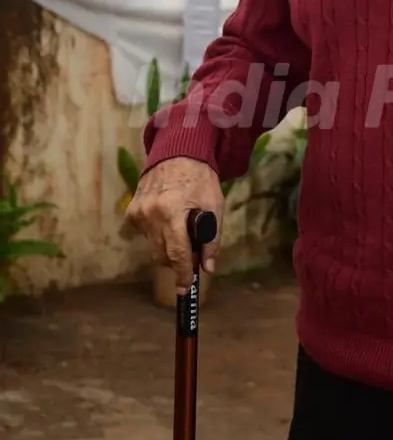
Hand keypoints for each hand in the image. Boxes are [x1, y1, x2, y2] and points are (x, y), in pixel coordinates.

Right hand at [125, 157, 223, 292]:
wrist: (177, 151)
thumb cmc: (200, 178)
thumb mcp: (214, 205)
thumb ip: (211, 238)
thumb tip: (207, 267)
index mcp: (172, 212)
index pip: (176, 254)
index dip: (182, 274)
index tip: (184, 288)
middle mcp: (150, 214)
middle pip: (162, 255)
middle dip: (177, 261)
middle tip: (193, 252)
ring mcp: (138, 213)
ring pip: (152, 248)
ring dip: (166, 248)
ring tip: (181, 231)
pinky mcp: (131, 211)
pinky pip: (145, 235)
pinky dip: (157, 235)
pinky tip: (167, 219)